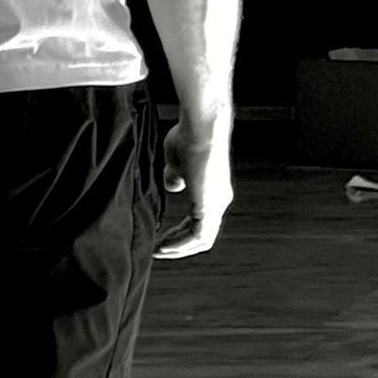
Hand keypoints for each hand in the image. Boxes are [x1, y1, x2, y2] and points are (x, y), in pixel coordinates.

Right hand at [155, 120, 233, 260]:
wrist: (199, 126)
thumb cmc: (188, 136)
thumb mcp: (177, 162)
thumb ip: (175, 176)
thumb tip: (173, 186)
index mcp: (215, 191)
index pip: (200, 222)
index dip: (180, 234)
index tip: (161, 240)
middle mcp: (219, 200)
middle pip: (202, 236)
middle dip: (178, 246)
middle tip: (158, 251)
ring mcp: (216, 203)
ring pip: (201, 239)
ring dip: (178, 248)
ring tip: (159, 251)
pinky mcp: (209, 203)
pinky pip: (197, 235)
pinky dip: (180, 244)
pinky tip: (165, 246)